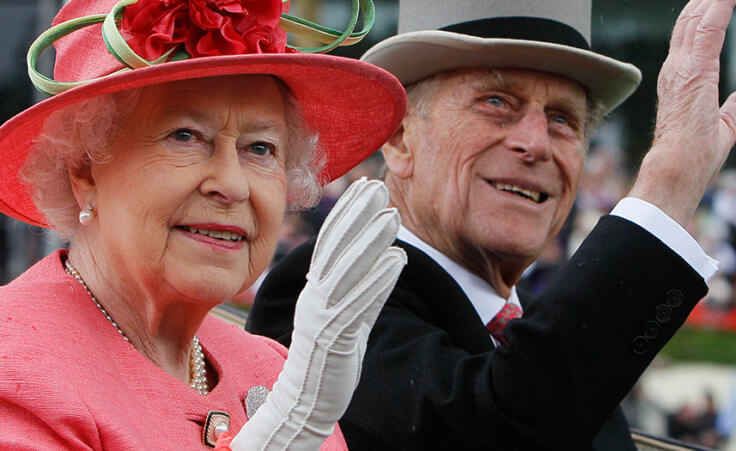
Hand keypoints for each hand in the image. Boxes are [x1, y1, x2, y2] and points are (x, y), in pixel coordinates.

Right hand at [230, 178, 406, 449]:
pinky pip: (358, 305)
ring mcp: (323, 316)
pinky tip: (396, 261)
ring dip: (370, 241)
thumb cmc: (329, 354)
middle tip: (379, 187)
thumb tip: (384, 258)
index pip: (329, 242)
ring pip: (347, 271)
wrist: (306, 399)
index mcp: (315, 288)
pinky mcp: (335, 338)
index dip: (346, 212)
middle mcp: (315, 296)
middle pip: (336, 249)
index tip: (364, 186)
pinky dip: (377, 280)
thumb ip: (360, 286)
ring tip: (392, 216)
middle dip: (357, 215)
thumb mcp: (343, 314)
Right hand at [629, 0, 735, 225]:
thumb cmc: (694, 155)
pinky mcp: (697, 68)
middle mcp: (675, 68)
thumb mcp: (722, 126)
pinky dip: (721, 6)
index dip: (701, 15)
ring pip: (698, 18)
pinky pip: (711, 26)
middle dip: (705, 1)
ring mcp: (683, 66)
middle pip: (689, 21)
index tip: (716, 0)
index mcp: (680, 79)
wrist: (678, 166)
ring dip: (713, 1)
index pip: (689, 37)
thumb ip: (731, 107)